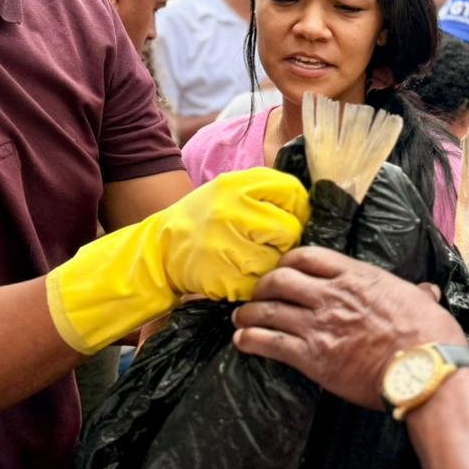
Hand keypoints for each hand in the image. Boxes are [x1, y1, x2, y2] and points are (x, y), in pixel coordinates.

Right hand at [46, 168, 309, 352]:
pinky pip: (257, 283)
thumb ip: (266, 191)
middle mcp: (230, 211)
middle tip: (273, 244)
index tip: (293, 217)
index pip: (291, 192)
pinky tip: (241, 274)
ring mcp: (224, 244)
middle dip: (286, 241)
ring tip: (254, 259)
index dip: (298, 208)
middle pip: (288, 230)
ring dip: (272, 264)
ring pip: (276, 260)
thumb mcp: (229, 190)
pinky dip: (255, 283)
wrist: (160, 249)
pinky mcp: (220, 275)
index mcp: (235, 185)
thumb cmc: (205, 217)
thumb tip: (308, 206)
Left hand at [233, 247, 466, 406]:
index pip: (308, 257)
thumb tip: (426, 292)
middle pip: (281, 280)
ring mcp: (319, 325)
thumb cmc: (429, 335)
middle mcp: (332, 295)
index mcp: (357, 276)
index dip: (288, 262)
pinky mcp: (312, 357)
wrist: (424, 369)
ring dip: (249, 313)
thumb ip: (416, 293)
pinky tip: (242, 342)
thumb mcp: (422, 301)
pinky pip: (270, 343)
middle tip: (258, 294)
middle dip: (263, 286)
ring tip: (240, 319)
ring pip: (269, 310)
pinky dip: (250, 341)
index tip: (282, 269)